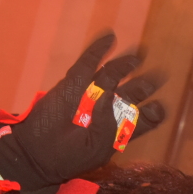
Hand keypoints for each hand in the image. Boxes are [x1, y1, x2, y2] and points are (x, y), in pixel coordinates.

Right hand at [0, 33, 164, 190]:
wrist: (37, 153)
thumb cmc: (70, 157)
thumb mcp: (97, 149)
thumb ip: (109, 126)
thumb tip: (111, 95)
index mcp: (120, 129)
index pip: (146, 117)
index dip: (154, 111)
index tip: (155, 109)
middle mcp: (109, 109)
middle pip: (134, 92)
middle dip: (146, 84)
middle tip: (155, 79)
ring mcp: (92, 94)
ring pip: (113, 74)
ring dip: (126, 64)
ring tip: (137, 57)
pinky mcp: (73, 83)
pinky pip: (87, 63)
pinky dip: (97, 49)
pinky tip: (109, 37)